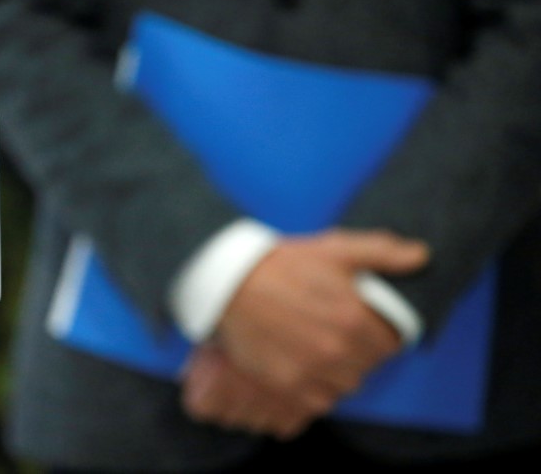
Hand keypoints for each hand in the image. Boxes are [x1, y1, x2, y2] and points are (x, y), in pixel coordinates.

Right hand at [184, 228, 428, 436]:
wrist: (230, 283)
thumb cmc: (283, 264)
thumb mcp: (335, 250)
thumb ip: (382, 253)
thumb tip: (421, 256)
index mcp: (354, 318)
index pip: (390, 345)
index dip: (380, 335)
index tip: (363, 326)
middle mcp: (337, 350)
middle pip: (366, 367)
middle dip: (358, 353)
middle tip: (337, 336)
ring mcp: (311, 371)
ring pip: (344, 387)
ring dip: (338, 373)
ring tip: (319, 353)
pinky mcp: (286, 385)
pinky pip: (318, 402)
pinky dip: (316, 390)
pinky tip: (303, 368)